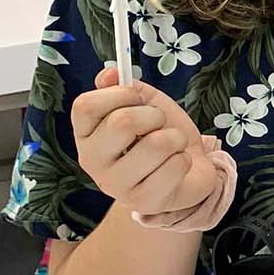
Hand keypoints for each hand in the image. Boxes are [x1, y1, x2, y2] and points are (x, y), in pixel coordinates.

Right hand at [70, 67, 220, 216]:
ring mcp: (116, 185)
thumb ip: (125, 88)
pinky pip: (175, 165)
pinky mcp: (143, 201)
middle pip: (122, 122)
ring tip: (172, 146)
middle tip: (159, 124)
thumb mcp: (144, 104)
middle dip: (154, 115)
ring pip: (156, 144)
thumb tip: (109, 73)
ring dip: (175, 138)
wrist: (188, 169)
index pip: (85, 106)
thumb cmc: (160, 135)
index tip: (137, 97)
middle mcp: (92, 161)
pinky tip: (176, 165)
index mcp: (87, 134)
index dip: (118, 94)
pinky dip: (185, 159)